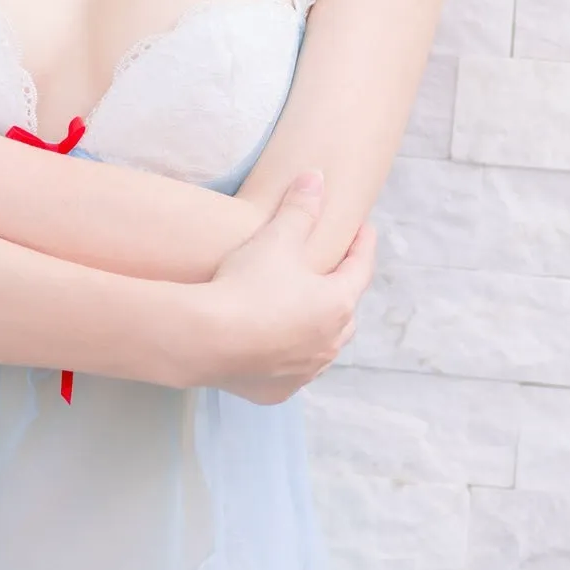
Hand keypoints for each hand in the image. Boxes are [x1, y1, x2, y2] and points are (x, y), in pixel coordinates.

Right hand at [198, 172, 375, 402]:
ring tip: (306, 314)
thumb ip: (299, 208)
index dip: (362, 245)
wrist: (205, 339)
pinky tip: (277, 351)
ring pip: (322, 347)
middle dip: (342, 290)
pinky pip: (291, 372)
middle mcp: (329, 342)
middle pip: (345, 311)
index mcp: (337, 302)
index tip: (364, 229)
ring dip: (317, 329)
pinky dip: (289, 359)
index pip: (360, 267)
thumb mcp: (275, 239)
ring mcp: (304, 371)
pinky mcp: (276, 392)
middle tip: (336, 274)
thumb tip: (316, 177)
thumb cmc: (246, 284)